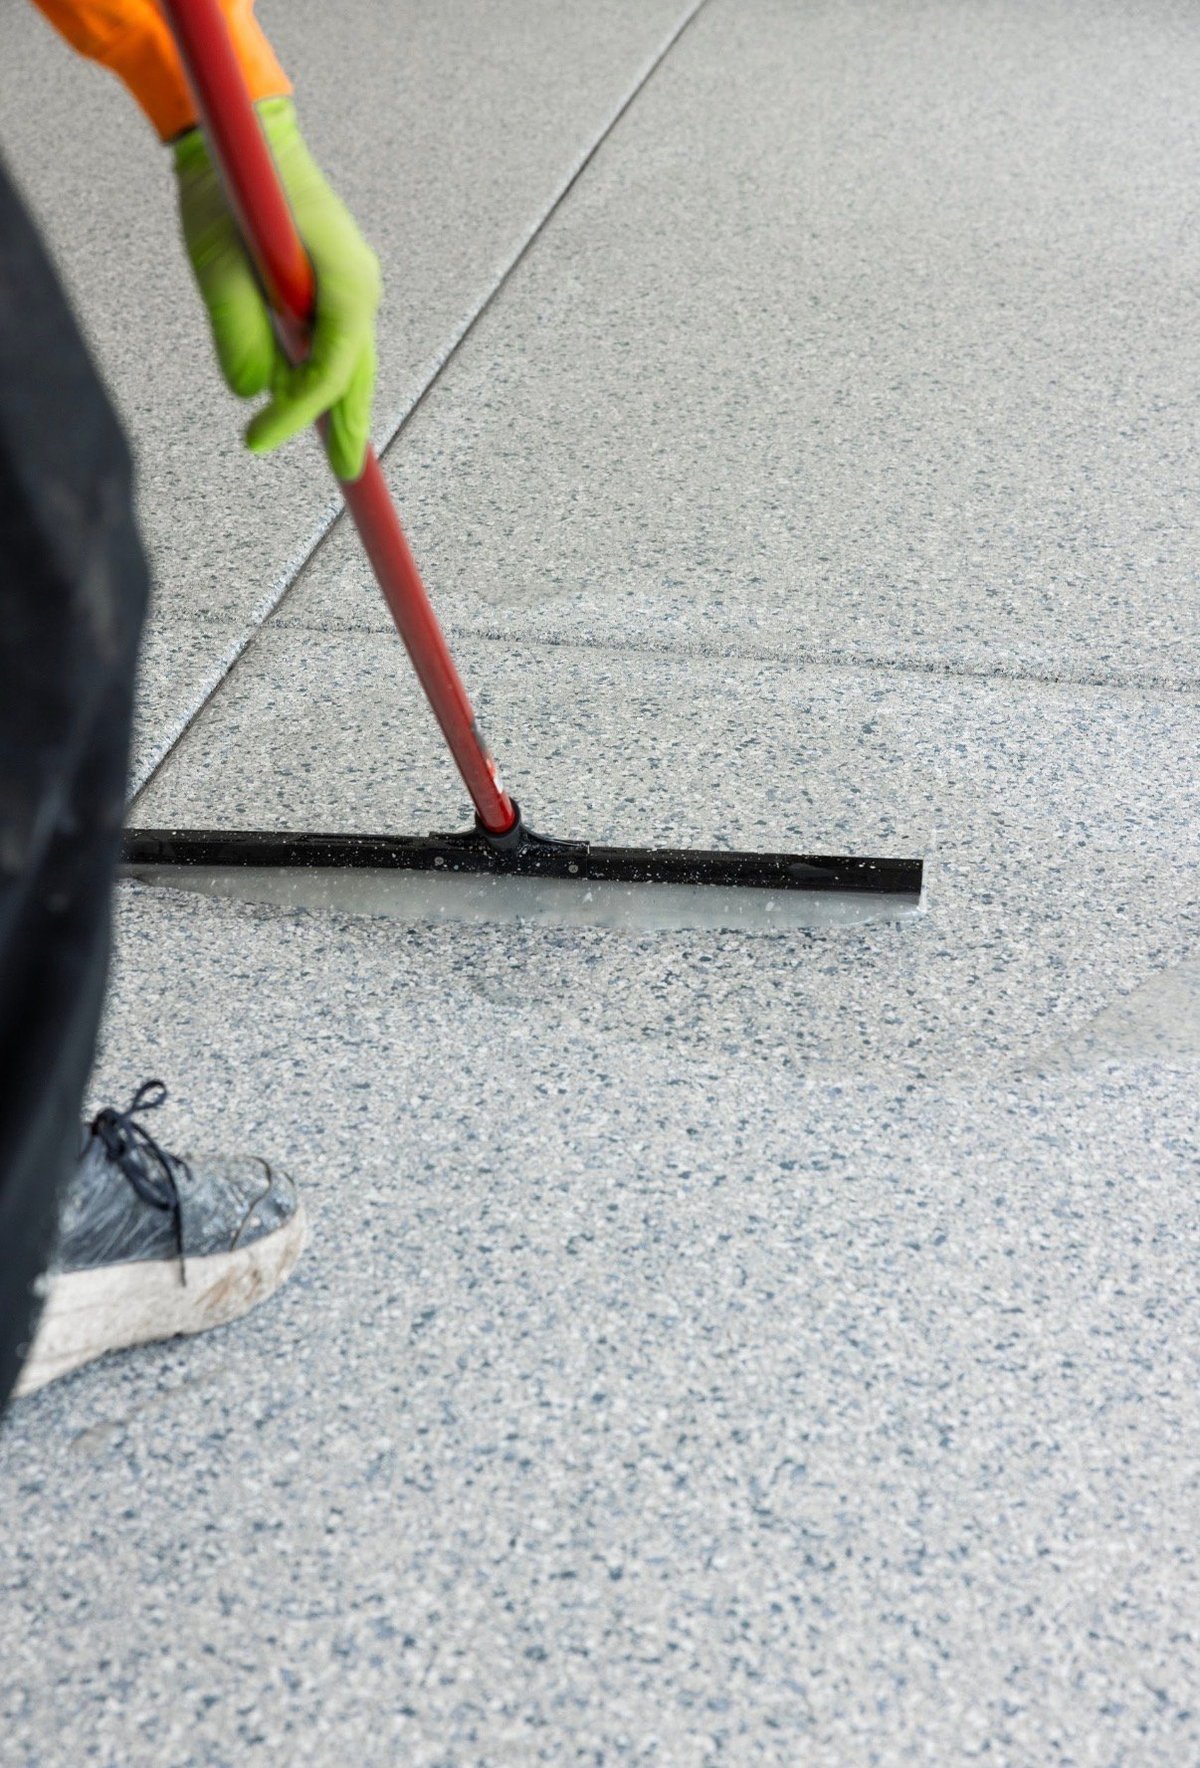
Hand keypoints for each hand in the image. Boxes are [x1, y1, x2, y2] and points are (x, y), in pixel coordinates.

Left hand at [174, 97, 380, 480]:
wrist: (245, 128)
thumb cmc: (231, 187)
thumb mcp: (218, 264)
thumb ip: (236, 331)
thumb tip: (250, 392)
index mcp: (345, 284)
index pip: (329, 373)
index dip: (295, 415)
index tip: (255, 441)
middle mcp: (360, 286)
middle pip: (357, 375)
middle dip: (348, 427)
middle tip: (345, 475)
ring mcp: (353, 281)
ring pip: (349, 359)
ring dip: (331, 401)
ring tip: (321, 444)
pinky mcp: (336, 276)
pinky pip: (335, 337)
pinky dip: (321, 370)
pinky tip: (300, 393)